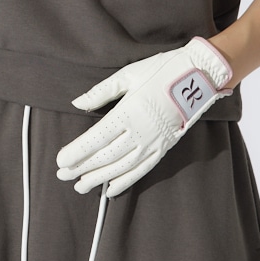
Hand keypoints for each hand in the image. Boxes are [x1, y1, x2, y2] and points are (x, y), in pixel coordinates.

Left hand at [56, 38, 233, 197]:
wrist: (199, 76)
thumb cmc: (160, 70)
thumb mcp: (127, 75)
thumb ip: (100, 92)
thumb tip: (77, 103)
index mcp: (128, 112)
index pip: (96, 139)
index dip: (77, 153)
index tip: (60, 162)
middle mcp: (140, 132)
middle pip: (105, 157)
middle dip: (82, 168)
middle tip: (62, 176)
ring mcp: (154, 142)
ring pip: (121, 167)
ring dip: (99, 179)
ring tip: (80, 186)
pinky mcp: (164, 147)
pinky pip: (142, 170)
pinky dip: (125, 181)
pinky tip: (111, 190)